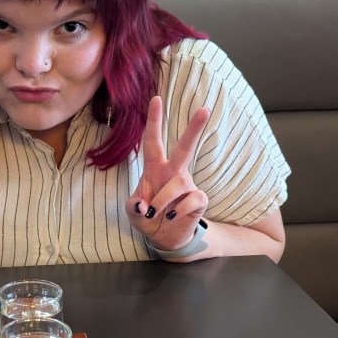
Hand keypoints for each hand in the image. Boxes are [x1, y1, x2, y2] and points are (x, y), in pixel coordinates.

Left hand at [126, 96, 210, 251]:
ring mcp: (187, 186)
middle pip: (185, 147)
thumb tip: (141, 204)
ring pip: (179, 182)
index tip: (156, 99)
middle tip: (204, 109)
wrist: (164, 238)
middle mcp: (173, 173)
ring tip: (154, 212)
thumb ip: (132, 207)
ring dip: (163, 198)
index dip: (154, 121)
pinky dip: (178, 210)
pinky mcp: (198, 201)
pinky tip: (172, 217)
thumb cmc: (147, 218)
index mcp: (154, 169)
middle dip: (194, 129)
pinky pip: (192, 199)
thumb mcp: (133, 213)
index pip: (153, 141)